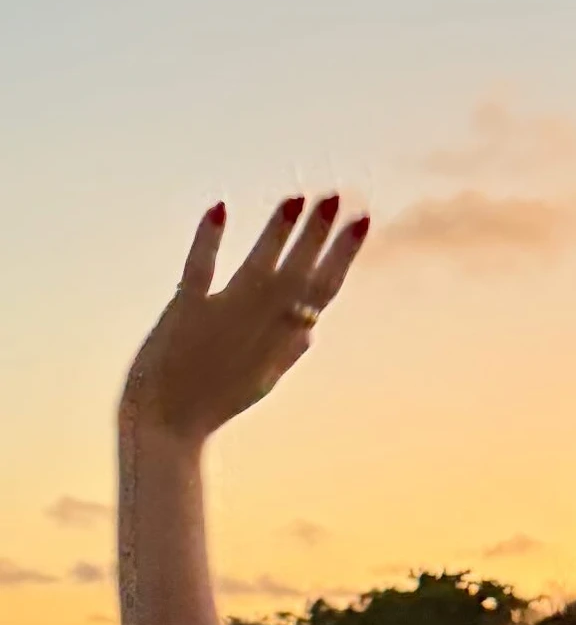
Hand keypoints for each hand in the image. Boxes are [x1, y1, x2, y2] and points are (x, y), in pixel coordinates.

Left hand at [120, 195, 369, 445]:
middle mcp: (259, 325)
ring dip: (279, 231)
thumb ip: (286, 354)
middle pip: (298, 272)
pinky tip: (219, 207)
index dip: (343, 252)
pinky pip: (199, 270)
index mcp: (281, 339)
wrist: (166, 429)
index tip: (360, 220)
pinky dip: (209, 239)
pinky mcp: (184, 311)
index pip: (322, 288)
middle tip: (337, 195)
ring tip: (297, 196)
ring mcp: (224, 317)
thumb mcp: (258, 382)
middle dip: (319, 233)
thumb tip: (311, 332)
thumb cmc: (211, 405)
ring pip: (260, 266)